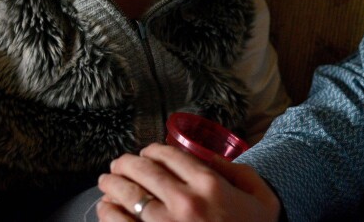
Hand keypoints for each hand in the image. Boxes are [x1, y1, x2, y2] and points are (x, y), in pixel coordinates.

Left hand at [97, 143, 280, 221]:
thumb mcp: (257, 194)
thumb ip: (231, 169)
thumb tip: (202, 154)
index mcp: (209, 185)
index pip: (169, 155)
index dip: (152, 150)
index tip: (145, 153)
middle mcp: (186, 202)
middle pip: (145, 172)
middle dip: (125, 164)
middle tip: (117, 164)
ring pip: (129, 197)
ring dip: (112, 186)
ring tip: (106, 183)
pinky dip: (109, 214)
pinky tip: (106, 209)